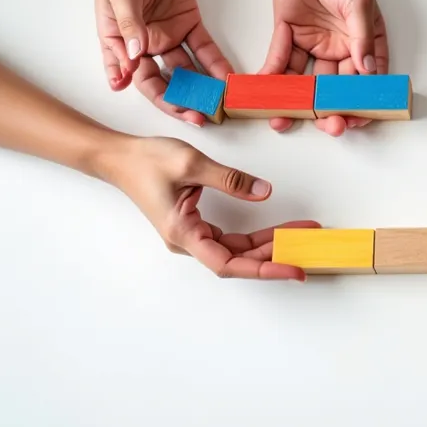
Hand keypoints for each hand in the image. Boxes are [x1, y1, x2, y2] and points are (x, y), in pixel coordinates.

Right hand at [97, 0, 232, 125]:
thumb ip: (129, 25)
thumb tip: (134, 57)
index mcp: (124, 47)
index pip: (143, 80)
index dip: (161, 98)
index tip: (180, 111)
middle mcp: (147, 49)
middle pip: (167, 82)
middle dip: (184, 102)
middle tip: (204, 117)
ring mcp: (170, 38)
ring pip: (188, 70)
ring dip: (203, 88)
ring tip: (222, 104)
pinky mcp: (189, 25)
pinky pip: (204, 49)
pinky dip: (216, 64)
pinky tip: (229, 78)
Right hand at [101, 136, 318, 279]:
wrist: (119, 157)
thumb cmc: (147, 161)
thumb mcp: (192, 163)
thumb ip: (231, 179)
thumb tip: (265, 192)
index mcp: (183, 233)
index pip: (230, 263)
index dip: (264, 269)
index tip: (293, 268)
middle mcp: (188, 240)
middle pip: (238, 258)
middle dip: (274, 253)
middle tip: (307, 243)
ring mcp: (192, 234)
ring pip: (236, 249)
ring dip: (267, 244)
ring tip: (299, 233)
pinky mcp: (195, 225)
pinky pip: (230, 237)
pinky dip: (255, 235)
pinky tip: (276, 230)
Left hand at [263, 0, 388, 135]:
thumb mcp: (359, 5)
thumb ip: (362, 39)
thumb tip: (369, 71)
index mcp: (364, 46)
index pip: (365, 82)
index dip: (362, 104)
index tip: (355, 121)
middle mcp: (340, 51)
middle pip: (334, 89)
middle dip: (329, 111)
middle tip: (327, 126)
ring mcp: (313, 47)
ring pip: (304, 83)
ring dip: (294, 102)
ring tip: (283, 118)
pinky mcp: (288, 38)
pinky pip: (279, 63)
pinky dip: (270, 78)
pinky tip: (263, 93)